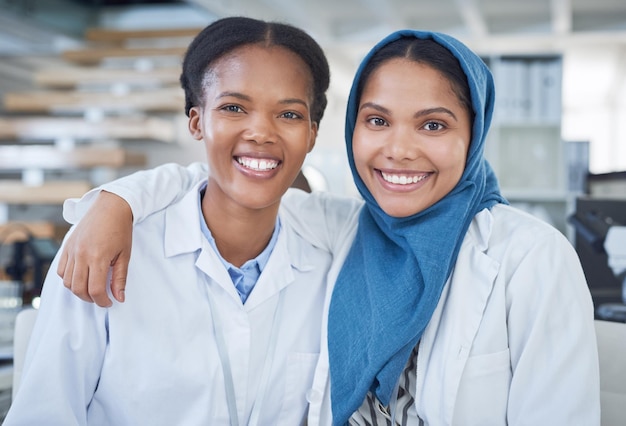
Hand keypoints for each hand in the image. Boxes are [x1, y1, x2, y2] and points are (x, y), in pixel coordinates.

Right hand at [57, 191, 132, 306]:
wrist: (111, 207)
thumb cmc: (120, 229)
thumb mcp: (125, 255)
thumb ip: (120, 278)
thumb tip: (119, 298)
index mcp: (98, 257)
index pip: (95, 289)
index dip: (102, 301)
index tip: (109, 302)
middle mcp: (81, 255)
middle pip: (78, 288)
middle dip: (90, 298)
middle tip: (101, 298)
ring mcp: (72, 250)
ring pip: (67, 281)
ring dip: (78, 290)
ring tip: (91, 289)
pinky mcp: (66, 246)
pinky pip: (60, 270)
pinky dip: (68, 279)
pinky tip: (80, 278)